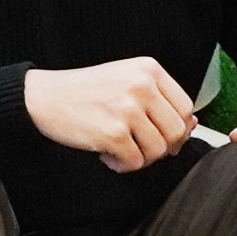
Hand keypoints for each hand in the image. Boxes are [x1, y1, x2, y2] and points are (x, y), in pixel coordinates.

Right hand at [25, 56, 197, 172]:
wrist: (44, 97)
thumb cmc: (85, 91)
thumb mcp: (125, 81)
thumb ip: (159, 100)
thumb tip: (192, 125)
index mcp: (149, 69)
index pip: (185, 107)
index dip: (179, 129)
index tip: (163, 137)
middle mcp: (141, 86)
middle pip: (177, 131)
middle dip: (162, 148)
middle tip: (141, 149)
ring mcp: (128, 109)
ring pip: (158, 150)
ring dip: (142, 159)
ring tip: (121, 151)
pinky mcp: (113, 132)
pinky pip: (136, 162)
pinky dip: (124, 166)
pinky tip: (108, 157)